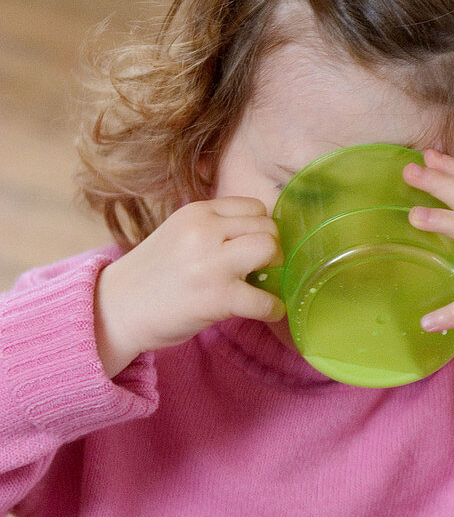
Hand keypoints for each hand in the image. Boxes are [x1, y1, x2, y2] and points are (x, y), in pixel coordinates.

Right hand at [94, 197, 284, 377]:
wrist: (116, 308)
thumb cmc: (152, 275)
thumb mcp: (180, 234)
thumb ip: (214, 228)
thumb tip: (262, 234)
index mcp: (197, 213)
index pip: (254, 206)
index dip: (260, 228)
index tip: (253, 246)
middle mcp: (204, 232)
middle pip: (267, 227)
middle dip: (271, 248)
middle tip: (260, 268)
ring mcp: (211, 264)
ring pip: (270, 249)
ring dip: (275, 270)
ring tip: (262, 283)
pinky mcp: (216, 298)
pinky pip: (264, 300)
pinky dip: (272, 307)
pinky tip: (268, 310)